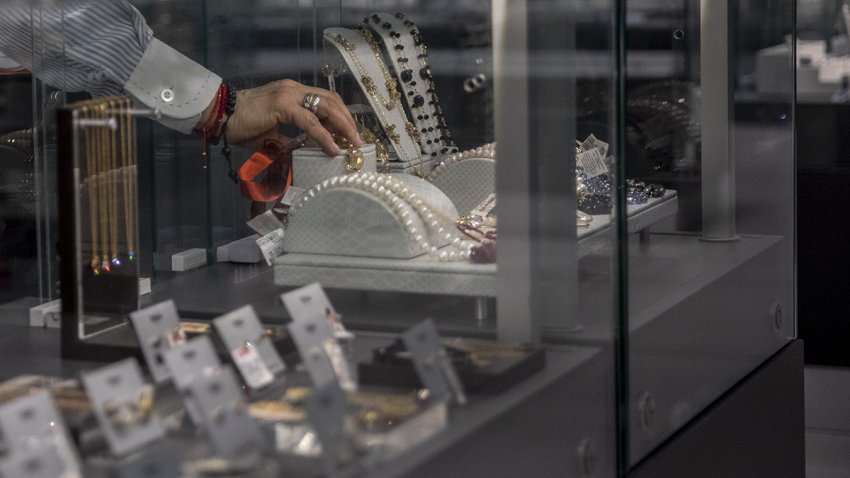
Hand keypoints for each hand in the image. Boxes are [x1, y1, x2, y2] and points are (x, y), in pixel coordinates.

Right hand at [201, 79, 360, 154]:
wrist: (219, 116)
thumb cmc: (242, 126)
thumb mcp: (272, 135)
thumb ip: (290, 141)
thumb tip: (304, 153)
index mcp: (293, 93)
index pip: (326, 101)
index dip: (342, 117)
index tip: (351, 135)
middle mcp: (294, 89)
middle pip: (332, 101)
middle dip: (349, 122)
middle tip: (358, 142)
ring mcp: (289, 95)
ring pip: (327, 107)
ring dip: (344, 126)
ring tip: (353, 144)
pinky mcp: (282, 106)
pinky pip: (310, 121)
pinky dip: (325, 135)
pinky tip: (333, 148)